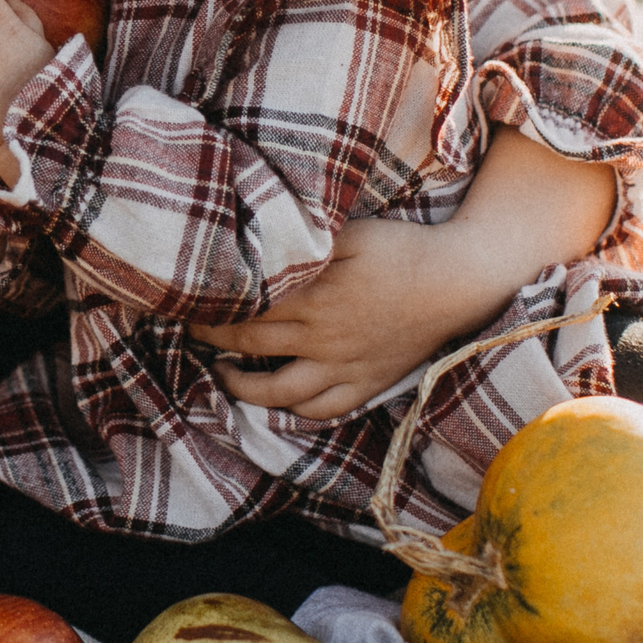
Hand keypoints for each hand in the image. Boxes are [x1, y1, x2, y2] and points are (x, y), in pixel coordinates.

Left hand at [197, 132, 619, 419]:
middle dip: (215, 342)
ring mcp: (345, 368)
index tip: (184, 302)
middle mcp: (323, 341)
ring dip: (244, 388)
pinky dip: (293, 410)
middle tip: (191, 332)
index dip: (209, 310)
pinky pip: (324, 409)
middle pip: (253, 347)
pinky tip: (277, 400)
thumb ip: (304, 240)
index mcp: (314, 301)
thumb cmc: (403, 249)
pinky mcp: (367, 383)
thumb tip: (262, 241)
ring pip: (281, 392)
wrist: (458, 283)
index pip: (245, 311)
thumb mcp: (352, 231)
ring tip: (223, 374)